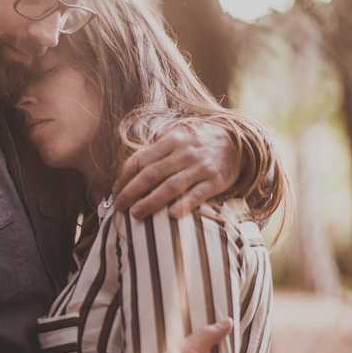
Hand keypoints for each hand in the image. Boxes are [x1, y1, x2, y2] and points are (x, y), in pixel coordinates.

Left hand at [112, 123, 240, 218]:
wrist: (236, 141)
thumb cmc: (199, 142)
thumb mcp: (178, 138)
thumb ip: (157, 152)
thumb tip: (130, 170)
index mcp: (172, 140)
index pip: (142, 160)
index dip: (126, 177)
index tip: (115, 191)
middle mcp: (184, 153)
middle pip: (152, 174)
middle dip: (132, 191)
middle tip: (118, 206)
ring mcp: (201, 167)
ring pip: (171, 186)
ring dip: (151, 201)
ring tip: (136, 214)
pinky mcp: (216, 181)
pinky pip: (198, 194)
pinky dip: (184, 204)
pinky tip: (171, 215)